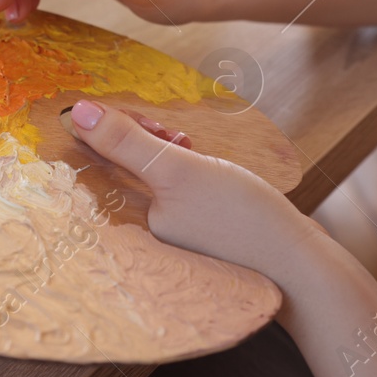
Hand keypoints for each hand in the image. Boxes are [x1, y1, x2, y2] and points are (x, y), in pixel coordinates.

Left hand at [66, 99, 315, 277]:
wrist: (299, 262)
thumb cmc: (239, 219)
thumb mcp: (178, 170)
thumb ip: (127, 143)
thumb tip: (78, 114)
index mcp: (124, 229)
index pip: (87, 174)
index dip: (97, 137)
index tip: (112, 115)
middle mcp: (138, 236)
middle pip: (116, 170)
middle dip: (137, 139)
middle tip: (164, 130)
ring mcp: (165, 233)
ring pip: (144, 175)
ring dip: (160, 149)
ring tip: (187, 144)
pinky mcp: (191, 228)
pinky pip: (170, 187)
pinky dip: (181, 166)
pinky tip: (198, 157)